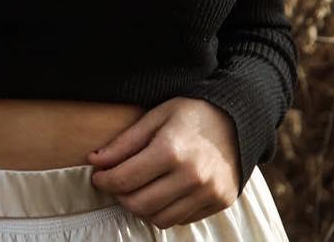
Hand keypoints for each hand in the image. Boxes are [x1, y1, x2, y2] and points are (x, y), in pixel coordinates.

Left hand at [86, 97, 239, 228]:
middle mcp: (191, 176)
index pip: (125, 179)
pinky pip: (181, 220)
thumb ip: (125, 142)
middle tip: (114, 183)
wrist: (238, 119)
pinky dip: (164, 211)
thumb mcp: (156, 116)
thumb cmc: (192, 112)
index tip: (97, 176)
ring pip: (159, 219)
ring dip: (140, 208)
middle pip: (140, 204)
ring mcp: (208, 193)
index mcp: (171, 150)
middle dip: (119, 196)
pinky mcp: (219, 203)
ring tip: (135, 190)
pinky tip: (160, 193)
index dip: (104, 180)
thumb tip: (95, 160)